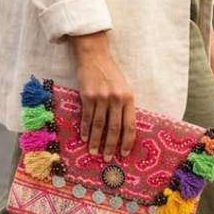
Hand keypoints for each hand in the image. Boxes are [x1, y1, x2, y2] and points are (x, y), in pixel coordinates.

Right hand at [68, 32, 135, 159]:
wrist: (94, 55)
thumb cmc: (109, 72)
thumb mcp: (123, 87)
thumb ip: (123, 105)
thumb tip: (122, 129)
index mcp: (128, 97)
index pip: (130, 125)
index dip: (127, 141)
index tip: (124, 154)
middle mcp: (116, 99)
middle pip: (114, 128)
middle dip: (111, 146)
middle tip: (108, 158)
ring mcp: (101, 97)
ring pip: (99, 125)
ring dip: (95, 141)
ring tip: (93, 152)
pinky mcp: (87, 96)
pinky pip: (87, 117)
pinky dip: (85, 129)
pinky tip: (84, 138)